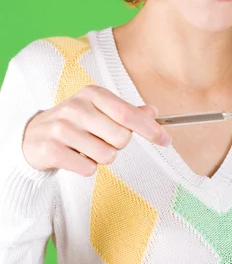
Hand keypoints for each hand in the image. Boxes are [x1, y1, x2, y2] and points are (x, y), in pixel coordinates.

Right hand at [22, 85, 170, 176]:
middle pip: (121, 138)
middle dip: (117, 145)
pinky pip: (87, 169)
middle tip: (101, 140)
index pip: (128, 113)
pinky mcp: (51, 150)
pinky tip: (74, 157)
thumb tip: (153, 112)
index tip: (166, 140)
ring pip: (106, 156)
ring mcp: (62, 128)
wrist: (33, 136)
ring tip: (85, 148)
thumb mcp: (99, 110)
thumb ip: (126, 112)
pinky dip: (86, 167)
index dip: (150, 129)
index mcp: (92, 94)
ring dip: (101, 158)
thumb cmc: (74, 122)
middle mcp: (76, 107)